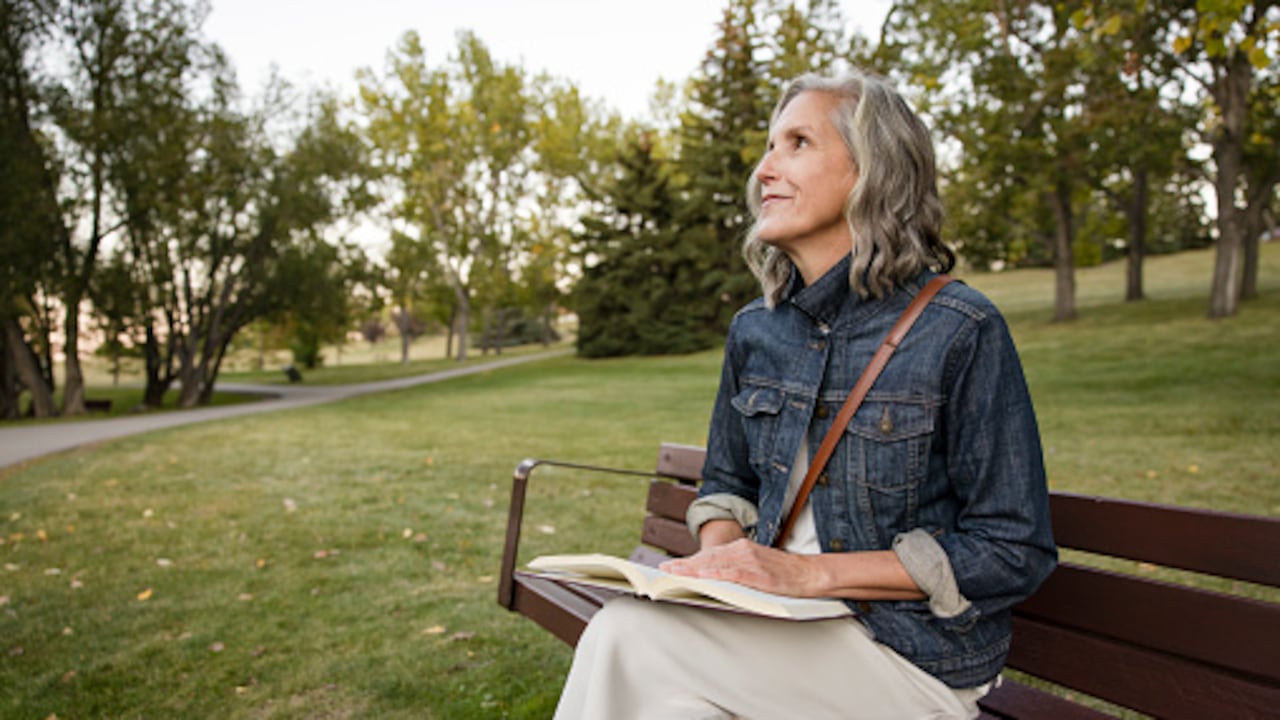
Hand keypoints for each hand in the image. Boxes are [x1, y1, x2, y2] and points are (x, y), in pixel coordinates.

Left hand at [659, 539, 823, 597]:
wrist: (807, 573)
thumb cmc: (781, 572)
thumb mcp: (755, 565)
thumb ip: (735, 568)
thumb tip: (711, 577)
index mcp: (741, 548)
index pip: (708, 555)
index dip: (687, 561)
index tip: (669, 567)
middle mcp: (742, 550)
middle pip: (707, 558)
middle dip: (684, 565)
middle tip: (664, 571)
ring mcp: (750, 560)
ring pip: (715, 564)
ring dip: (693, 569)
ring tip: (675, 574)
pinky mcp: (758, 573)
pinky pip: (733, 573)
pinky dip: (717, 575)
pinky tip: (703, 577)